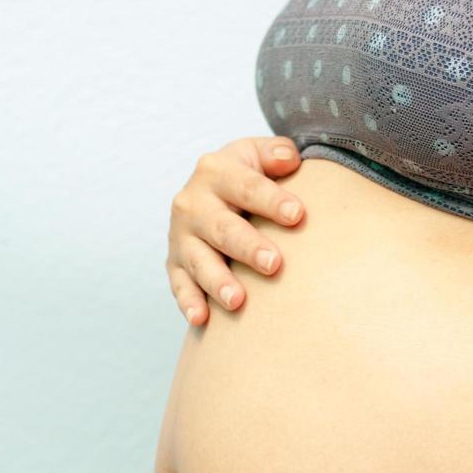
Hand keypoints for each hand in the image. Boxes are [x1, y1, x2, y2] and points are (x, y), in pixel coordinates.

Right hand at [167, 136, 306, 324]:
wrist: (206, 194)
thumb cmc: (245, 178)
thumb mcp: (256, 156)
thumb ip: (274, 154)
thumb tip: (290, 160)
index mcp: (215, 171)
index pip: (247, 186)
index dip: (272, 200)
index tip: (298, 216)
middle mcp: (192, 203)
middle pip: (223, 228)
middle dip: (248, 247)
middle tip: (274, 264)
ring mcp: (181, 237)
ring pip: (200, 261)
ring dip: (218, 281)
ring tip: (238, 300)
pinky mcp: (174, 264)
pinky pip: (180, 285)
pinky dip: (189, 302)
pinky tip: (201, 318)